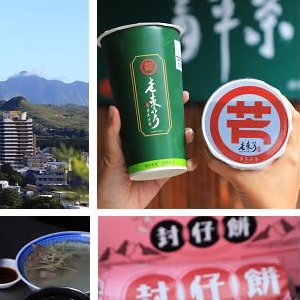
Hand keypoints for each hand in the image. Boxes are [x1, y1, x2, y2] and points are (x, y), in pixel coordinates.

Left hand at [99, 91, 194, 207]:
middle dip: (179, 114)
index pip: (151, 116)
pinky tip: (192, 161)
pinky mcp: (165, 175)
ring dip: (186, 136)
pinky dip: (189, 163)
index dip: (163, 103)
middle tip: (184, 102)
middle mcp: (148, 147)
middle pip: (167, 127)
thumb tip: (114, 107)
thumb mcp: (111, 155)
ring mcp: (158, 160)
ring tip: (187, 135)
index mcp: (135, 139)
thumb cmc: (107, 182)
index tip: (174, 91)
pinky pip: (181, 166)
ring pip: (177, 144)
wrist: (115, 208)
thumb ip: (113, 134)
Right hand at [207, 96, 299, 207]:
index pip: (295, 121)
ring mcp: (291, 165)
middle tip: (259, 104)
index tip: (269, 94)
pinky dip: (268, 143)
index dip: (284, 105)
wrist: (273, 220)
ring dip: (274, 128)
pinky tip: (254, 143)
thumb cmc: (265, 202)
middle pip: (292, 126)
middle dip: (277, 113)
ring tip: (256, 119)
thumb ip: (222, 165)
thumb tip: (207, 153)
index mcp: (292, 155)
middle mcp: (295, 157)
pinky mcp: (284, 172)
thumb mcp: (240, 180)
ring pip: (286, 138)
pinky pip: (278, 151)